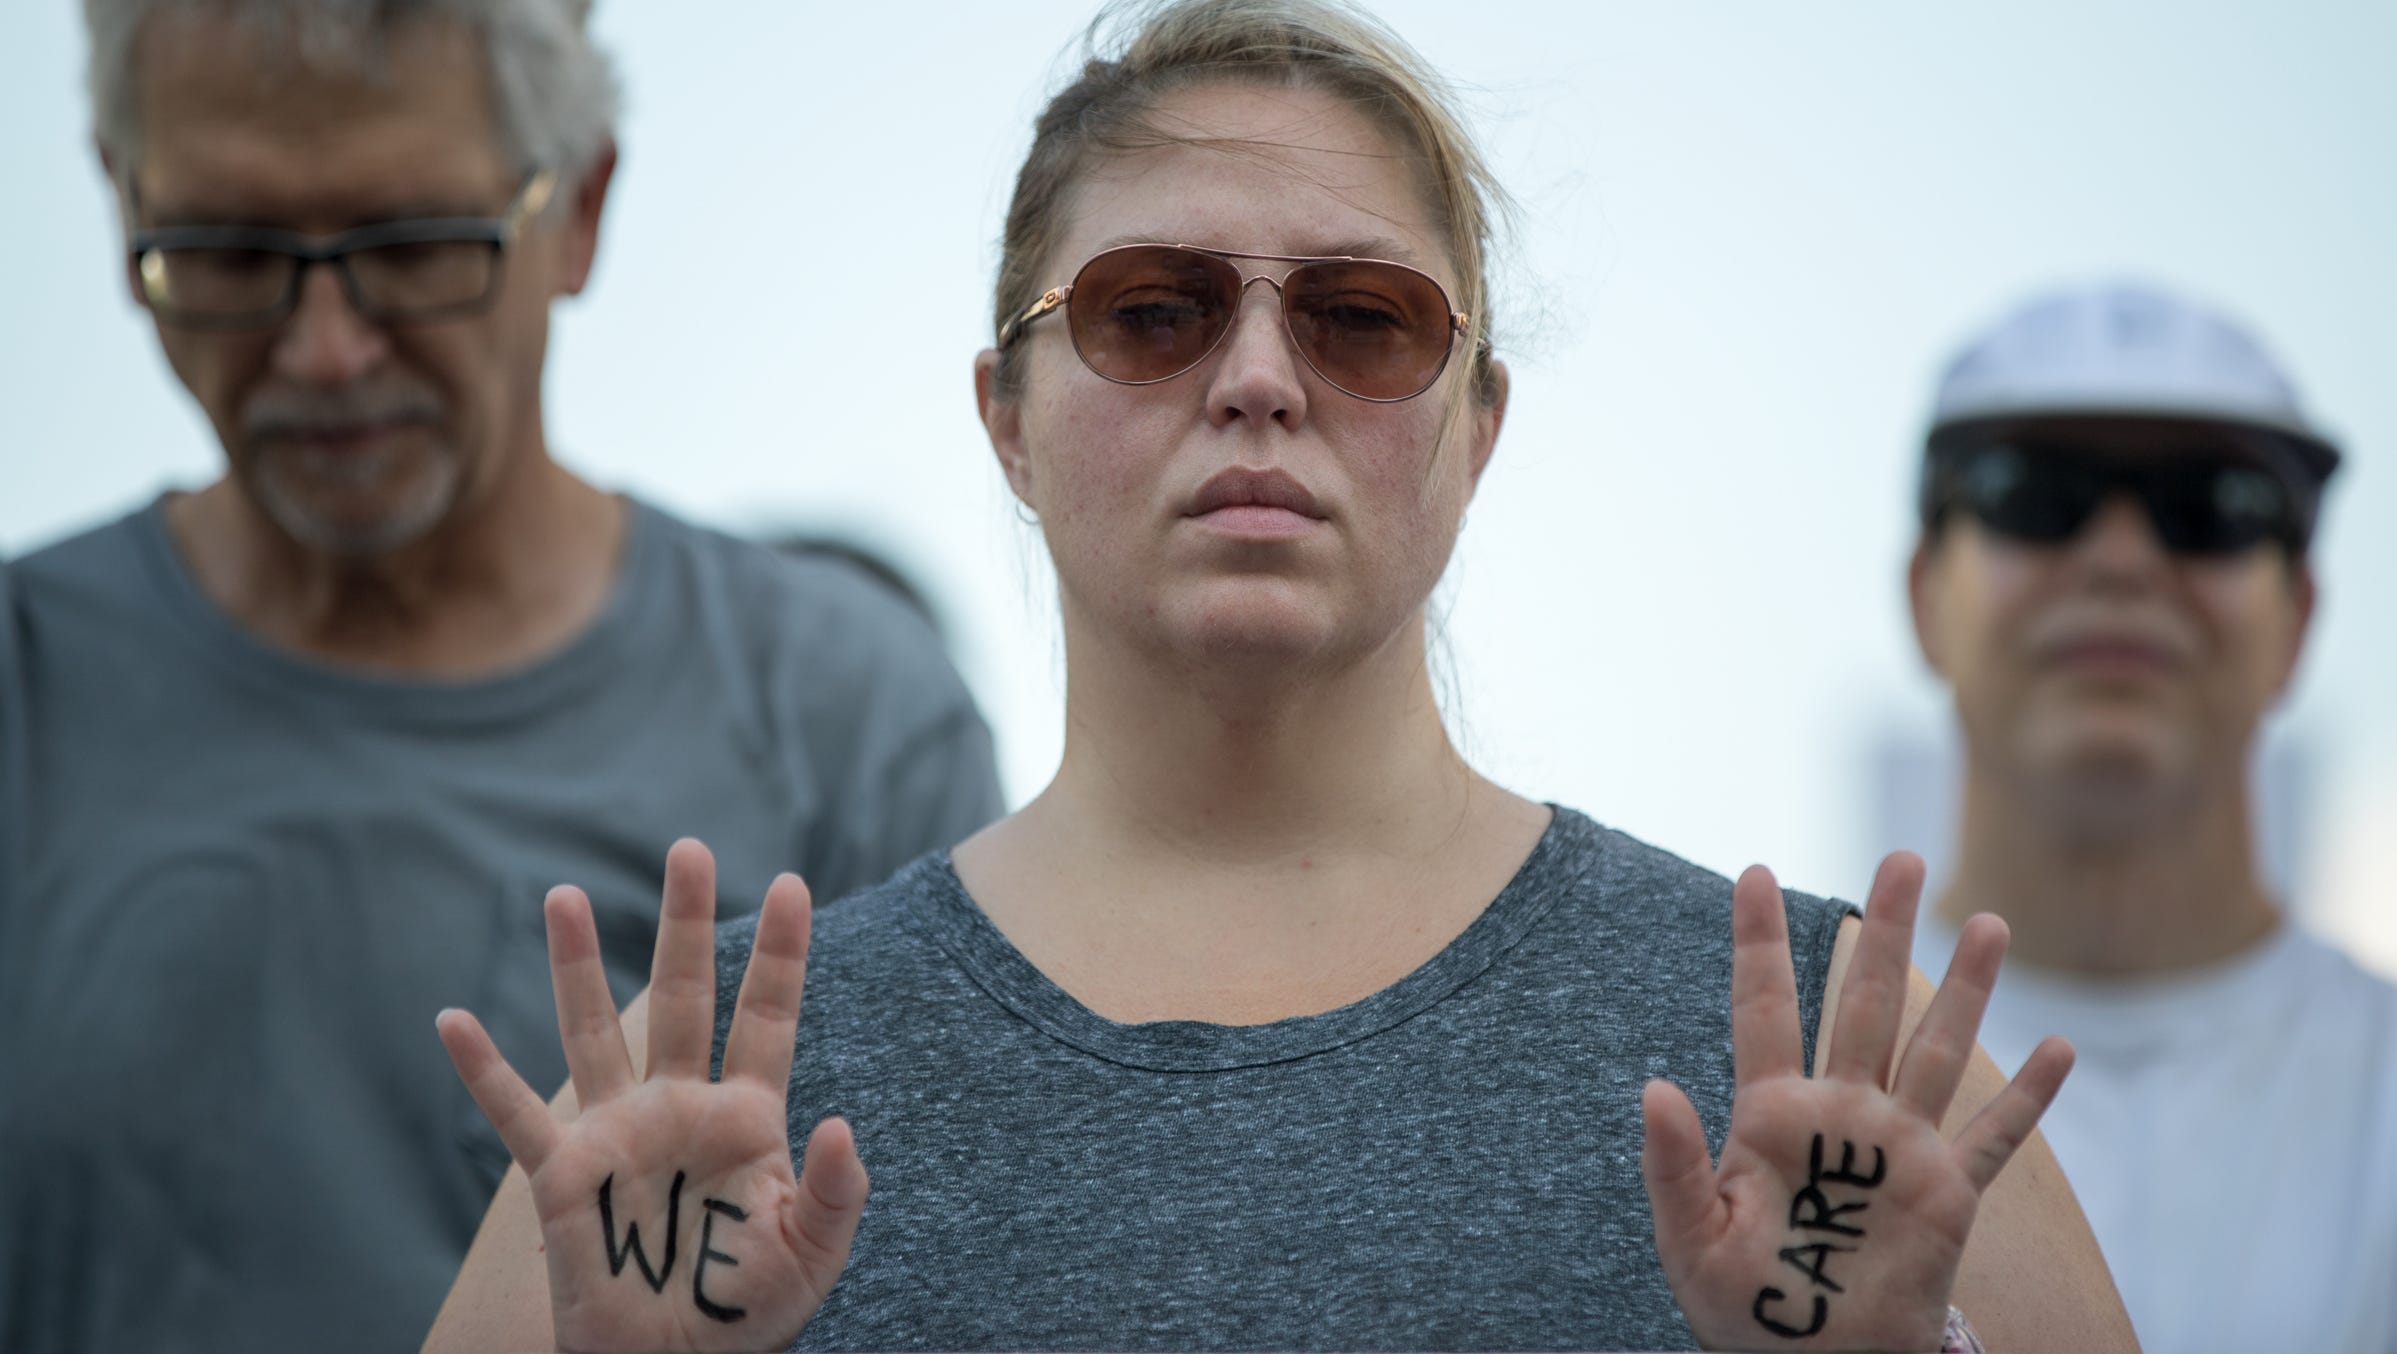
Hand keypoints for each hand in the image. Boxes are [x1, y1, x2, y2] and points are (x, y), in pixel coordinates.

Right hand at [437, 840, 864, 1352]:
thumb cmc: (750, 1312)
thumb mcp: (812, 1254)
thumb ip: (835, 1191)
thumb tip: (839, 1123)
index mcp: (747, 1118)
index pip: (766, 1016)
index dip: (781, 953)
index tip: (795, 884)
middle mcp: (679, 1107)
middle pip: (682, 997)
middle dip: (687, 923)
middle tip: (690, 848)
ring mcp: (618, 1135)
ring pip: (592, 1033)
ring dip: (578, 966)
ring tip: (565, 896)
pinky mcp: (563, 1178)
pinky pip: (516, 1117)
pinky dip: (483, 1073)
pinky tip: (452, 1021)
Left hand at [1640, 854, 2071, 1351]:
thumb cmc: (1741, 1306)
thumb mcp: (1690, 1238)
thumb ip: (1674, 1163)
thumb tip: (1654, 1086)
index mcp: (1771, 1115)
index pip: (1765, 1007)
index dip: (1760, 941)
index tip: (1753, 872)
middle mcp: (1841, 1114)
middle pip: (1865, 1001)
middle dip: (1884, 930)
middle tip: (1903, 857)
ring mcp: (1898, 1149)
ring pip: (1936, 1050)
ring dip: (1967, 990)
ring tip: (1991, 922)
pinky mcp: (1946, 1195)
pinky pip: (1994, 1139)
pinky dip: (2027, 1097)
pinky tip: (2058, 1047)